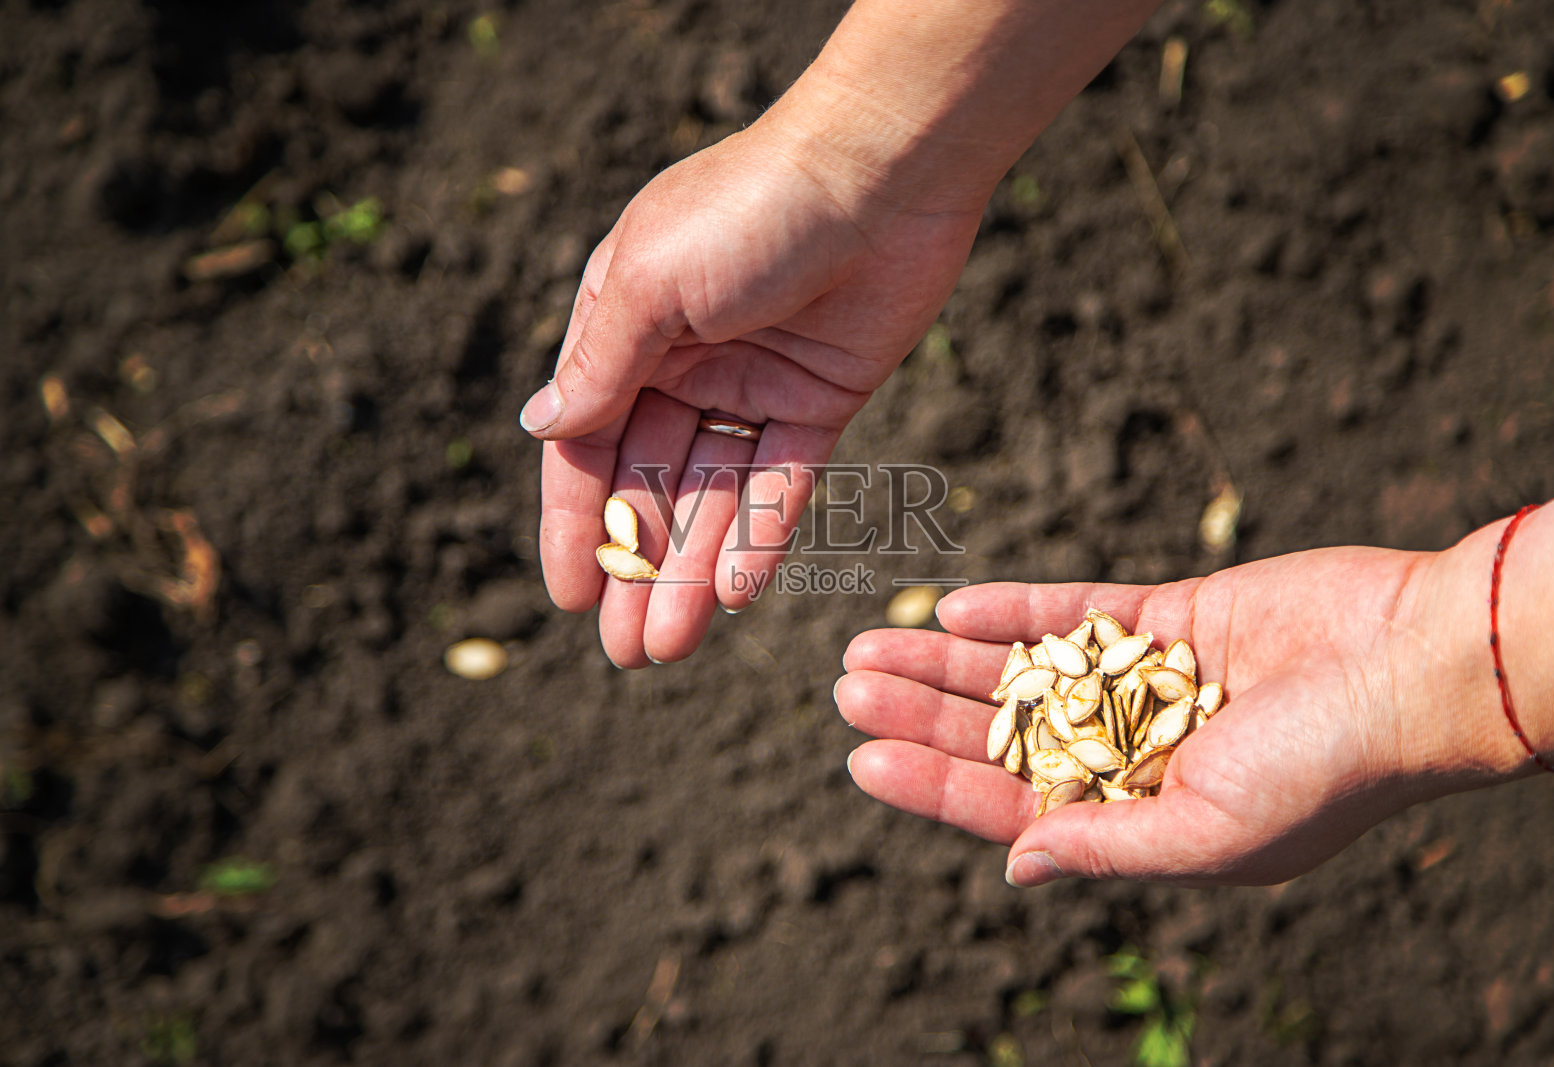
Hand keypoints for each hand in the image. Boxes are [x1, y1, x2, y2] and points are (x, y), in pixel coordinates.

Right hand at [525, 120, 983, 666]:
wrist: (883, 169)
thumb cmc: (750, 207)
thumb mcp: (650, 283)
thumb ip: (599, 366)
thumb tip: (540, 429)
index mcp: (626, 326)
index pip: (587, 443)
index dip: (576, 523)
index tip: (568, 597)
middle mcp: (683, 359)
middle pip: (650, 484)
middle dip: (637, 568)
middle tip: (626, 653)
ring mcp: (753, 383)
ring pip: (713, 496)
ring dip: (692, 570)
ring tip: (670, 647)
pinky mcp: (821, 398)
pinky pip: (782, 480)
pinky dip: (760, 534)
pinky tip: (735, 594)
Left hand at [834, 545, 1527, 885]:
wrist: (1411, 665)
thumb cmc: (1323, 771)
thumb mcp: (1209, 835)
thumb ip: (1108, 848)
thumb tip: (1015, 867)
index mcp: (1145, 818)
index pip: (1014, 805)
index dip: (935, 782)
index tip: (861, 757)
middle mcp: (1137, 752)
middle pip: (1005, 731)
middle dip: (926, 710)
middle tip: (846, 685)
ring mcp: (1150, 679)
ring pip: (1027, 668)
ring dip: (951, 656)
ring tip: (871, 641)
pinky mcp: (1174, 613)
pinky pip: (1079, 610)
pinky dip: (1018, 609)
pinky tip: (952, 605)